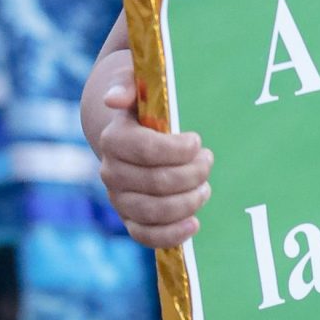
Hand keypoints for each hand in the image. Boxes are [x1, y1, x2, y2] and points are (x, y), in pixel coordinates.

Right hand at [92, 77, 213, 248]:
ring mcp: (119, 198)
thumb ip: (129, 84)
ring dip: (188, 202)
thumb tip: (114, 98)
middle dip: (192, 174)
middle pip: (156, 182)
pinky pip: (146, 235)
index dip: (178, 150)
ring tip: (205, 188)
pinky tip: (194, 223)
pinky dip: (172, 235)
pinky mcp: (130, 218)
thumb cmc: (145, 104)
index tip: (198, 141)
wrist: (133, 130)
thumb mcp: (139, 84)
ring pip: (154, 211)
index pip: (146, 150)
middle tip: (208, 160)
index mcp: (114, 139)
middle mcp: (111, 171)